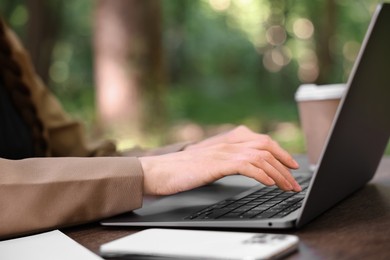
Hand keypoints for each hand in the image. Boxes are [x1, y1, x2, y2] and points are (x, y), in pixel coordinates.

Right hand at [139, 125, 299, 194]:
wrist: (159, 171)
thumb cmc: (182, 169)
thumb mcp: (210, 161)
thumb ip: (228, 160)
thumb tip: (247, 169)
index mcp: (228, 140)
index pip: (261, 140)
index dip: (280, 151)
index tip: (292, 164)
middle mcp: (228, 142)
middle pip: (266, 146)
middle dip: (285, 162)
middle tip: (296, 179)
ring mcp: (223, 151)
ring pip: (261, 156)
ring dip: (278, 173)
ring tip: (289, 186)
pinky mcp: (217, 163)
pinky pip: (247, 166)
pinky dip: (262, 175)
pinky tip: (270, 184)